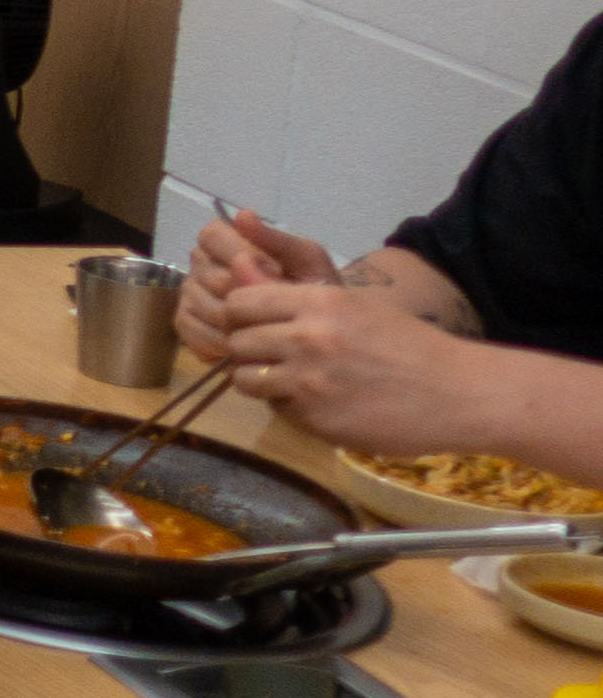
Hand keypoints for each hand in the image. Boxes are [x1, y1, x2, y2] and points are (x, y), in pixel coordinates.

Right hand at [179, 207, 341, 358]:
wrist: (314, 328)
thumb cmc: (311, 288)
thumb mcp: (307, 260)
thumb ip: (276, 239)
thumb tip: (242, 215)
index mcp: (226, 239)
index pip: (211, 236)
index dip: (238, 254)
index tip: (273, 271)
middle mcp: (201, 263)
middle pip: (208, 275)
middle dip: (242, 294)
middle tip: (274, 308)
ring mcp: (190, 292)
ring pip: (199, 303)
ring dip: (233, 320)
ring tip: (262, 330)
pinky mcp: (184, 320)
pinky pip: (189, 327)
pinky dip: (216, 338)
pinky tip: (242, 343)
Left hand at [206, 278, 498, 455]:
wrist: (460, 393)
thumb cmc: (410, 345)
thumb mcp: (356, 307)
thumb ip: (297, 301)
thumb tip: (240, 278)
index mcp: (319, 302)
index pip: (240, 303)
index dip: (242, 316)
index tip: (258, 325)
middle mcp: (307, 338)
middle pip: (236, 341)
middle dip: (248, 350)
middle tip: (275, 358)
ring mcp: (309, 381)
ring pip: (244, 379)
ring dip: (260, 381)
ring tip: (293, 382)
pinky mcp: (316, 419)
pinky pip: (275, 409)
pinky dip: (288, 407)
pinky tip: (320, 403)